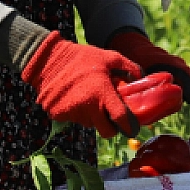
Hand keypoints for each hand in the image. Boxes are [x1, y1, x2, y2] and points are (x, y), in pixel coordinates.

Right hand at [22, 32, 142, 138]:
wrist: (48, 60)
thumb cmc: (81, 57)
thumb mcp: (109, 57)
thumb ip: (129, 67)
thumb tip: (141, 77)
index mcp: (102, 93)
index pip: (120, 119)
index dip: (129, 126)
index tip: (132, 128)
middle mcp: (87, 106)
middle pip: (106, 131)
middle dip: (111, 127)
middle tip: (111, 115)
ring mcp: (71, 113)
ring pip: (90, 124)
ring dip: (93, 116)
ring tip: (90, 97)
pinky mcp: (58, 115)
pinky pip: (74, 119)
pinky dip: (77, 113)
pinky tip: (75, 97)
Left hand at [109, 29, 189, 118]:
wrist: (135, 49)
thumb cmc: (127, 64)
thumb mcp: (124, 73)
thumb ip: (127, 88)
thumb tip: (126, 113)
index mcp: (159, 62)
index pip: (176, 70)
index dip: (185, 82)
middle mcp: (176, 66)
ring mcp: (183, 72)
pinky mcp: (186, 80)